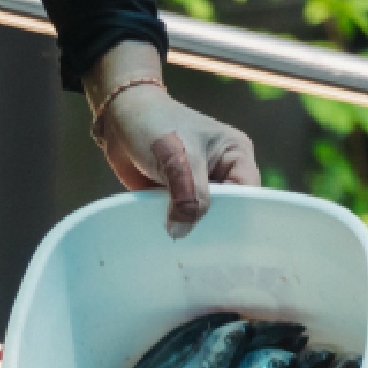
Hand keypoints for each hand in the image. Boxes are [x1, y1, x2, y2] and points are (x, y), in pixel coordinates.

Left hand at [85, 42, 259, 239]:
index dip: (237, 214)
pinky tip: (164, 242)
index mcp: (236, 154)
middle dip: (212, 226)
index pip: (247, 192)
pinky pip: (180, 217)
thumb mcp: (178, 159)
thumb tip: (182, 232)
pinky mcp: (176, 195)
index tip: (220, 238)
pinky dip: (173, 227)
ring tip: (179, 249)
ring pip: (202, 216)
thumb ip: (187, 196)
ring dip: (190, 229)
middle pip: (227, 209)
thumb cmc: (156, 126)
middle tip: (197, 250)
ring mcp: (199, 184)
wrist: (120, 118)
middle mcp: (222, 171)